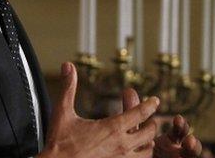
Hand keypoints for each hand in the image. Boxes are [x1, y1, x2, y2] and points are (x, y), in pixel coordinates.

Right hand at [39, 62, 158, 157]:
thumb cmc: (59, 144)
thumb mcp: (62, 112)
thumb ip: (68, 88)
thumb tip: (67, 65)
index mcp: (111, 128)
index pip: (140, 113)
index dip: (150, 105)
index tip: (155, 100)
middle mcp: (121, 145)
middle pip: (149, 133)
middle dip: (151, 124)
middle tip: (149, 120)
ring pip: (147, 152)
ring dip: (148, 144)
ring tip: (145, 139)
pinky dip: (140, 157)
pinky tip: (134, 153)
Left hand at [121, 89, 201, 157]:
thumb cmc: (138, 147)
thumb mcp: (135, 130)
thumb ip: (135, 114)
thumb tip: (129, 90)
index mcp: (171, 139)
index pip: (180, 129)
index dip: (181, 125)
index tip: (177, 118)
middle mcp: (177, 151)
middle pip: (190, 147)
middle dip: (193, 144)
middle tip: (189, 140)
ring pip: (189, 157)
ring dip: (192, 153)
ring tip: (190, 149)